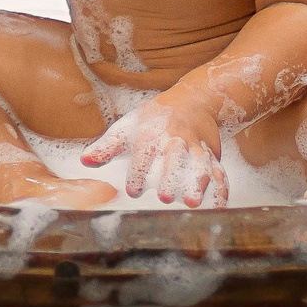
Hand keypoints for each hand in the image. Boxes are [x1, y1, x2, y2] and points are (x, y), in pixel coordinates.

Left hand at [81, 89, 229, 207]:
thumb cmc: (154, 119)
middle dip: (170, 176)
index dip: (138, 172)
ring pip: (200, 164)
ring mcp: (196, 147)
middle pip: (174, 157)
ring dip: (197, 182)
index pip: (144, 152)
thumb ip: (106, 148)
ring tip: (192, 202)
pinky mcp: (213, 154)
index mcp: (151, 133)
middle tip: (164, 197)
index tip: (133, 190)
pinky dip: (221, 188)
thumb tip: (85, 161)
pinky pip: (219, 171)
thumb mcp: (127, 128)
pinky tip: (219, 206)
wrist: (193, 100)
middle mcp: (175, 139)